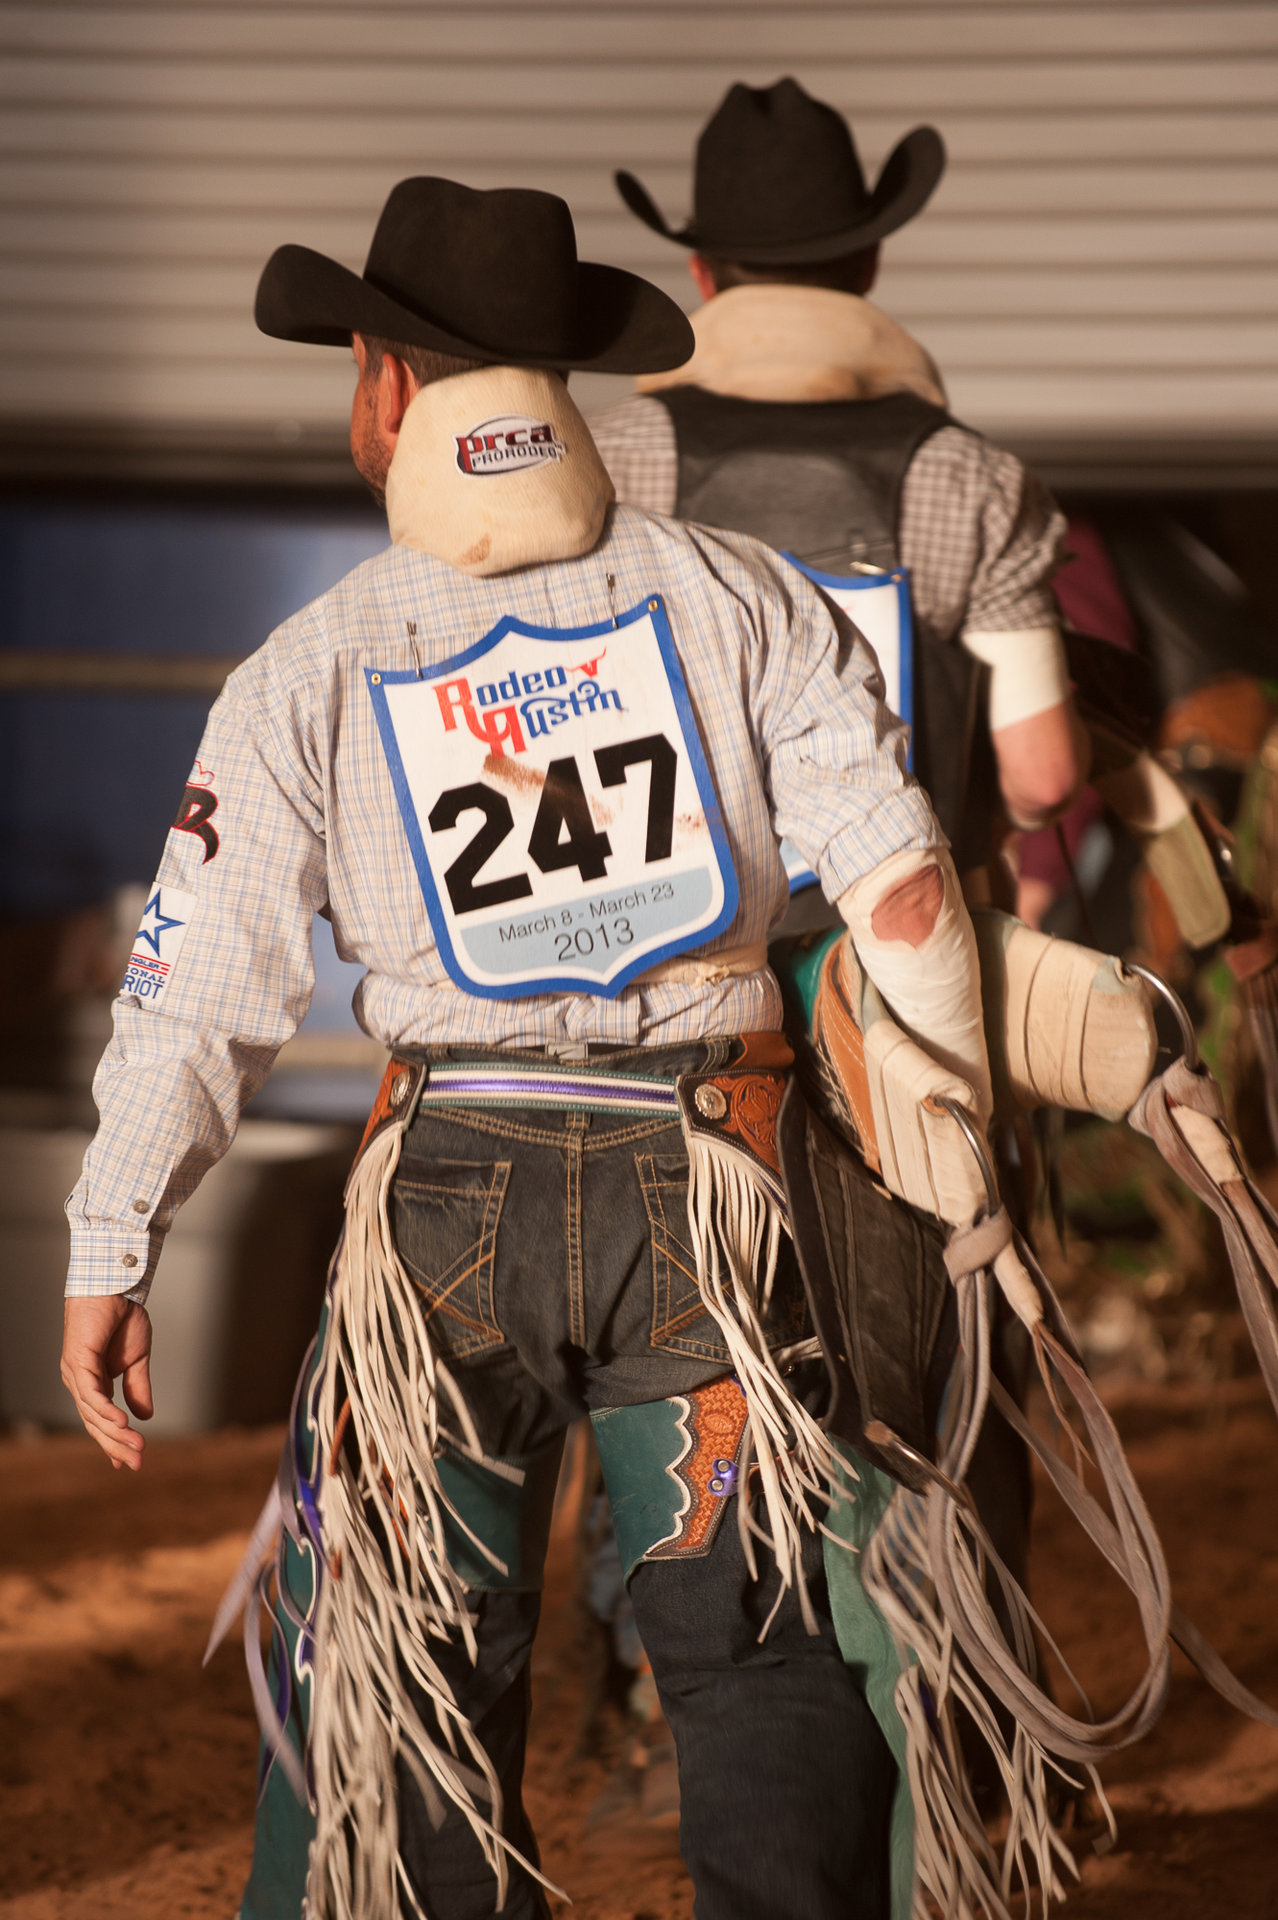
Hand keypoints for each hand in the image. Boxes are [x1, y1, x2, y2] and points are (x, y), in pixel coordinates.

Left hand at [61, 1295, 153, 1469]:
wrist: (116, 1288)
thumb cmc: (122, 1318)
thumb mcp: (138, 1360)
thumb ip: (138, 1388)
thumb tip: (145, 1416)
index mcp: (92, 1383)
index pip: (100, 1421)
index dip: (113, 1442)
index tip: (127, 1463)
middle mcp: (79, 1383)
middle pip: (95, 1423)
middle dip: (116, 1445)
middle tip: (137, 1463)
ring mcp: (75, 1373)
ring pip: (93, 1413)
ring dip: (115, 1432)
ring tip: (135, 1446)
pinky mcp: (77, 1361)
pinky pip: (91, 1393)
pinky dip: (105, 1410)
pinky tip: (120, 1422)